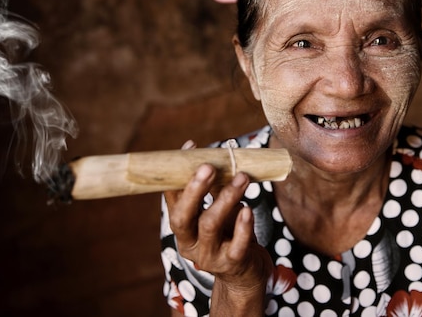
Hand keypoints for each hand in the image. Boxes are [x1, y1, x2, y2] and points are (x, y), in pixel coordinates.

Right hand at [163, 141, 272, 312]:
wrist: (245, 275)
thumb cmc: (229, 237)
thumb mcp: (218, 213)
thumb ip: (215, 190)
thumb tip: (217, 157)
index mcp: (182, 228)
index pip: (173, 199)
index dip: (179, 174)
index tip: (190, 147)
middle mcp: (189, 244)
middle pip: (183, 217)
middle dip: (194, 190)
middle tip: (208, 166)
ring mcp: (209, 256)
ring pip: (210, 225)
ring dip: (225, 198)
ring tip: (242, 178)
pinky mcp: (232, 263)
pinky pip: (236, 244)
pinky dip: (242, 225)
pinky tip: (248, 209)